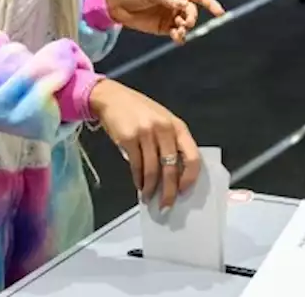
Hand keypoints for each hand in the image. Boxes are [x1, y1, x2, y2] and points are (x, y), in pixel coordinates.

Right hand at [89, 79, 200, 206]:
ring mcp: (146, 133)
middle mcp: (165, 129)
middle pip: (171, 168)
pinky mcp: (129, 139)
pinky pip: (136, 166)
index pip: (192, 155)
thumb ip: (171, 143)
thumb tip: (174, 175)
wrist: (112, 98)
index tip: (184, 191)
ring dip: (150, 188)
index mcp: (178, 126)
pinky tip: (139, 186)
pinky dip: (138, 180)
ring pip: (152, 170)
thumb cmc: (140, 112)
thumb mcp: (162, 122)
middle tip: (166, 206)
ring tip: (149, 198)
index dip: (190, 177)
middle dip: (169, 191)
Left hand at [105, 0, 224, 42]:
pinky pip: (178, 33)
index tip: (220, 14)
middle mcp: (178, 2)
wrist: (117, 5)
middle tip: (185, 23)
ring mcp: (172, 15)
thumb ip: (169, 0)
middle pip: (193, 12)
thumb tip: (185, 7)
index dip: (211, 4)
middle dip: (192, 18)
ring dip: (185, 28)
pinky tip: (177, 38)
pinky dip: (179, 36)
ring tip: (179, 31)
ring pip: (186, 23)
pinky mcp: (165, 27)